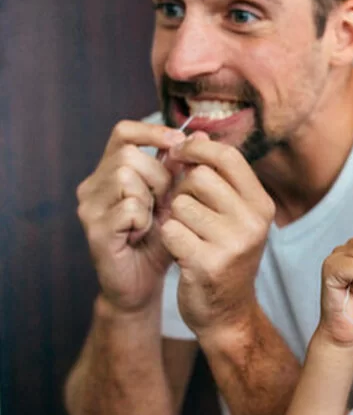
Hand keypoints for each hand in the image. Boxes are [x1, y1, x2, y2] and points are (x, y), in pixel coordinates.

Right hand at [76, 120, 186, 311]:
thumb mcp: (175, 199)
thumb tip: (201, 135)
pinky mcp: (94, 230)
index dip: (151, 132)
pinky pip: (128, 208)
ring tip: (153, 219)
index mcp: (110, 172)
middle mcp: (93, 185)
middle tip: (166, 201)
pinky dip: (143, 220)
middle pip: (128, 155)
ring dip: (151, 198)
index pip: (123, 132)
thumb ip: (182, 169)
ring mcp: (90, 208)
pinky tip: (143, 234)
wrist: (143, 283)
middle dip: (158, 175)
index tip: (178, 142)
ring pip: (125, 177)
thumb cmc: (160, 239)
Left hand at [159, 133, 274, 338]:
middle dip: (183, 190)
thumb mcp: (232, 214)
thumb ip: (216, 176)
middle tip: (185, 210)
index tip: (180, 154)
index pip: (228, 157)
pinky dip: (168, 239)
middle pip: (200, 177)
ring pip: (181, 204)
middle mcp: (253, 222)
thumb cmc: (224, 255)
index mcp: (262, 204)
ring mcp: (233, 244)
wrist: (227, 313)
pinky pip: (170, 230)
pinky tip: (180, 252)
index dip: (198, 150)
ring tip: (186, 235)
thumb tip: (194, 133)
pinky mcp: (208, 264)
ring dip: (174, 217)